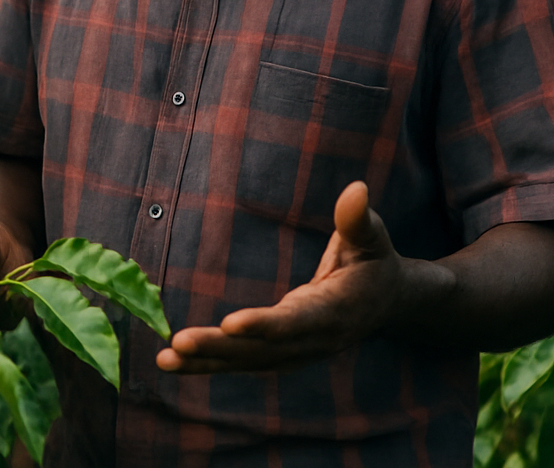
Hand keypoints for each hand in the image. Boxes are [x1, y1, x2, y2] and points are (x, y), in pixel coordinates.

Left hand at [156, 181, 452, 372]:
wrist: (389, 303)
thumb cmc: (374, 260)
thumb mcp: (372, 237)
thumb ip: (358, 219)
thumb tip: (358, 188)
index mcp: (337, 312)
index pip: (297, 322)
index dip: (265, 325)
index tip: (230, 324)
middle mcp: (315, 341)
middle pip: (264, 349)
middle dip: (221, 348)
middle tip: (179, 343)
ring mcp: (298, 353)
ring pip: (248, 362)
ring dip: (206, 362)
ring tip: (165, 359)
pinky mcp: (282, 354)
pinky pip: (243, 363)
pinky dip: (208, 365)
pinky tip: (173, 362)